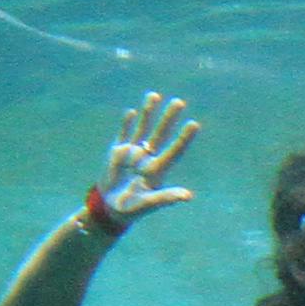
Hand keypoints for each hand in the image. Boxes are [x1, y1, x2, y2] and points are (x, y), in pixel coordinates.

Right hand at [90, 91, 199, 223]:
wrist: (109, 209)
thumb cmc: (131, 210)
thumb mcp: (148, 204)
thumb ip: (166, 198)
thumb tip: (188, 196)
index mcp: (157, 170)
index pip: (174, 151)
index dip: (184, 138)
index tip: (194, 124)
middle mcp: (147, 158)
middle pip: (160, 135)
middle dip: (168, 119)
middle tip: (179, 102)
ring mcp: (132, 154)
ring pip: (142, 129)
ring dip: (148, 113)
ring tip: (154, 95)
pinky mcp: (117, 153)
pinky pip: (123, 135)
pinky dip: (126, 124)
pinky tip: (131, 112)